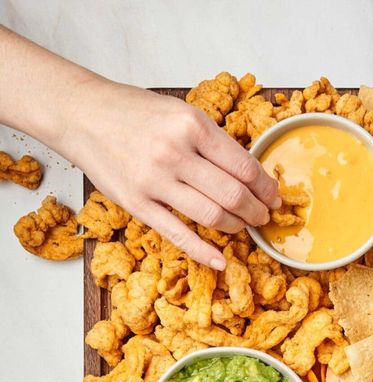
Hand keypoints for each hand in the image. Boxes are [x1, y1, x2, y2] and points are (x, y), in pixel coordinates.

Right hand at [59, 78, 279, 268]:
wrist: (82, 114)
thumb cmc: (134, 112)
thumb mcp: (180, 113)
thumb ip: (211, 142)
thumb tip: (250, 174)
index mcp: (192, 126)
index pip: (244, 166)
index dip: (266, 188)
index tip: (274, 196)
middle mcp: (175, 153)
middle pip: (233, 195)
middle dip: (256, 211)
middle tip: (262, 216)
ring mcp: (155, 181)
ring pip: (212, 216)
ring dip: (236, 227)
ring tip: (243, 226)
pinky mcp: (138, 204)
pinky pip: (178, 235)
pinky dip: (203, 252)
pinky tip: (220, 261)